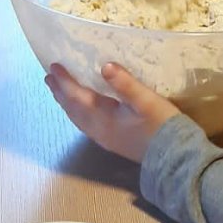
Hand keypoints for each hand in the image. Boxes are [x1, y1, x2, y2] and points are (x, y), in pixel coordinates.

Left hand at [45, 63, 179, 163]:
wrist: (174, 157)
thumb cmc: (161, 125)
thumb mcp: (146, 100)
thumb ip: (125, 84)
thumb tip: (104, 66)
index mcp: (103, 116)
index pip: (76, 96)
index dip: (64, 81)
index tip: (53, 66)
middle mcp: (97, 129)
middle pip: (72, 108)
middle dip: (60, 92)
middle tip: (48, 77)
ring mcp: (103, 137)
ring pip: (77, 118)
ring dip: (66, 103)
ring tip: (58, 91)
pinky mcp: (111, 142)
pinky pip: (85, 125)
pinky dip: (77, 113)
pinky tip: (80, 111)